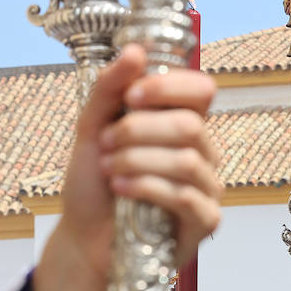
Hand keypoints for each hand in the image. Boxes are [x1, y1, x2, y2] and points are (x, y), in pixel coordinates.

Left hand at [31, 44, 220, 290]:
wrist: (83, 241)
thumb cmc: (93, 187)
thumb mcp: (90, 130)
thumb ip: (109, 89)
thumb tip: (135, 49)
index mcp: (181, 125)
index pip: (201, 90)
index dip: (168, 87)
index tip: (130, 97)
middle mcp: (202, 153)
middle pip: (189, 125)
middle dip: (138, 131)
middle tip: (106, 144)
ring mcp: (207, 188)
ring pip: (187, 160)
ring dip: (137, 160)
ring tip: (107, 170)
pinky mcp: (204, 222)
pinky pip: (186, 196)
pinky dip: (147, 188)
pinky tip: (121, 190)